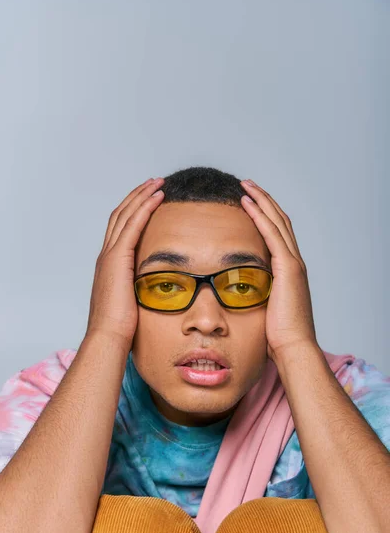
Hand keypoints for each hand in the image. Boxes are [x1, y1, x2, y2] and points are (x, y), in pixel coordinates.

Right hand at [85, 177, 164, 345]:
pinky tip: (157, 198)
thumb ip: (140, 289)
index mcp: (109, 265)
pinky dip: (144, 208)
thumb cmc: (120, 327)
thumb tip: (157, 290)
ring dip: (142, 196)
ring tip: (158, 184)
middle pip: (120, 215)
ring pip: (126, 215)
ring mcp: (109, 255)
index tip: (149, 199)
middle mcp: (106, 255)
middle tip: (155, 183)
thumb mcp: (132, 302)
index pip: (120, 228)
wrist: (108, 337)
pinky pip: (132, 226)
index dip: (134, 210)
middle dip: (137, 196)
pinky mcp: (117, 259)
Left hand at [240, 179, 317, 362]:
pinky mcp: (288, 268)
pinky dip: (260, 216)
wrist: (293, 348)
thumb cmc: (278, 335)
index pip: (278, 234)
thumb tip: (238, 293)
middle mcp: (294, 262)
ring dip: (261, 201)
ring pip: (277, 222)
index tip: (250, 202)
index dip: (265, 215)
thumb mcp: (265, 308)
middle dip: (263, 201)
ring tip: (245, 186)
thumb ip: (257, 295)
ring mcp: (293, 263)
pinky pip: (272, 234)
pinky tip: (248, 204)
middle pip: (279, 221)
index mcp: (290, 271)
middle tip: (246, 185)